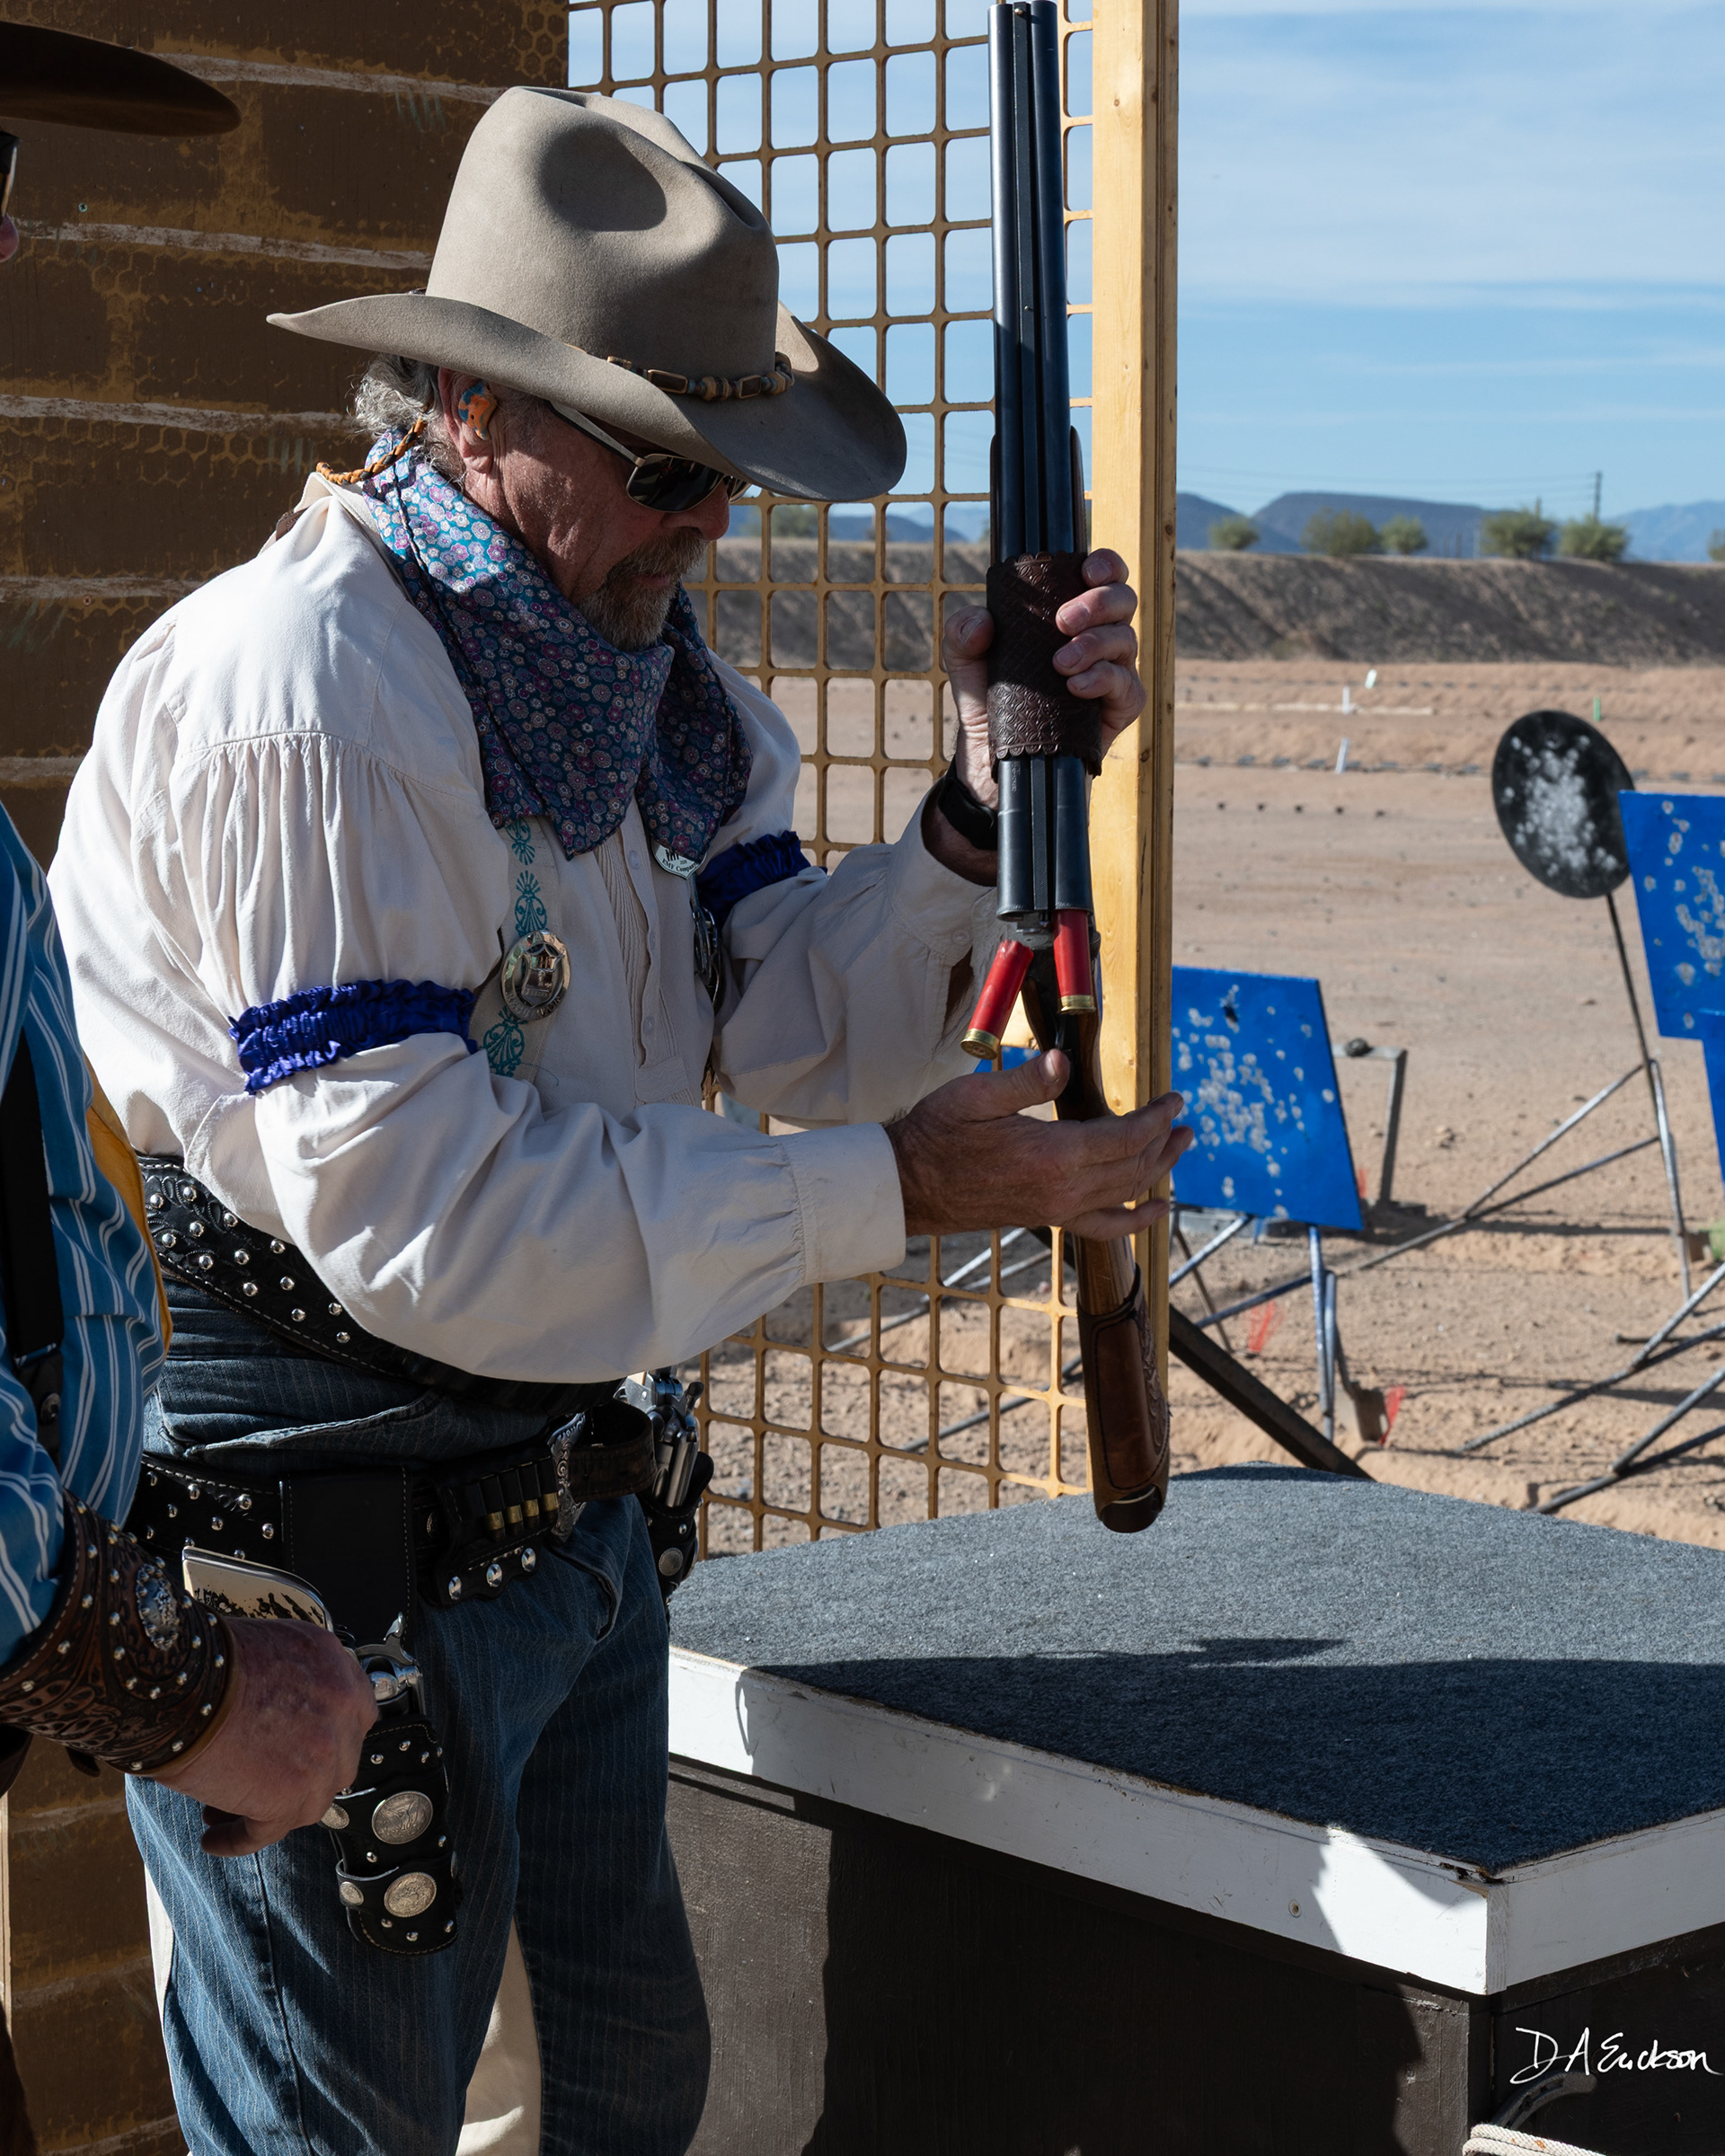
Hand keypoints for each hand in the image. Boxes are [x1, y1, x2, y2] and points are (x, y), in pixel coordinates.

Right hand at [149, 1615, 377, 1856]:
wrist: (179, 1678)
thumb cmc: (205, 1660)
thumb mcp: (266, 1650)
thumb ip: (288, 1682)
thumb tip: (274, 1716)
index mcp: (334, 1665)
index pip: (351, 1714)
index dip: (322, 1738)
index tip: (295, 1751)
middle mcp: (341, 1708)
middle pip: (334, 1761)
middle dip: (298, 1776)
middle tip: (256, 1781)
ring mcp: (323, 1755)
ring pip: (306, 1801)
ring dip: (267, 1810)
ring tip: (221, 1811)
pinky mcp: (289, 1796)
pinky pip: (267, 1831)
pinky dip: (239, 1839)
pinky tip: (213, 1838)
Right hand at [887, 1050, 1190, 1240]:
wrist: (910, 1186)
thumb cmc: (937, 1134)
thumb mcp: (976, 1095)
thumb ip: (1027, 1079)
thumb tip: (1064, 1060)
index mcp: (1053, 1155)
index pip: (1125, 1136)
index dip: (1156, 1117)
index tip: (1174, 1099)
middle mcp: (1064, 1189)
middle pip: (1134, 1166)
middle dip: (1165, 1141)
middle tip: (1184, 1120)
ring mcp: (1058, 1208)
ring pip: (1126, 1192)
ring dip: (1158, 1169)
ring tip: (1180, 1149)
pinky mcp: (1049, 1218)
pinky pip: (1105, 1225)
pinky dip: (1137, 1220)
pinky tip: (1156, 1211)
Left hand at [940, 548, 1145, 813]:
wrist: (992, 759)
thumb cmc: (990, 701)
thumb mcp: (965, 663)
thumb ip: (962, 634)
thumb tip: (983, 622)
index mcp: (1072, 616)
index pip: (1105, 577)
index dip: (1106, 566)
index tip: (1085, 570)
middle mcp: (1099, 638)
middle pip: (1124, 602)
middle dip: (1099, 602)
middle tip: (1063, 621)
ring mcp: (1113, 673)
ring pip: (1126, 641)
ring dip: (1095, 644)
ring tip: (1060, 664)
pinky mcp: (1118, 710)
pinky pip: (1128, 687)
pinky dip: (1104, 680)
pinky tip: (1076, 687)